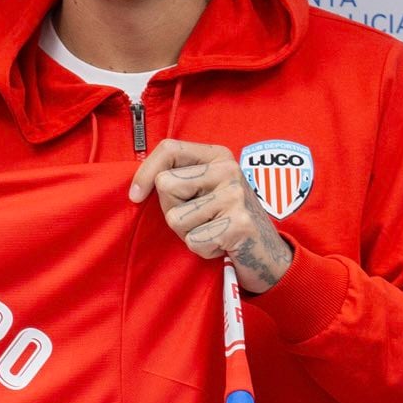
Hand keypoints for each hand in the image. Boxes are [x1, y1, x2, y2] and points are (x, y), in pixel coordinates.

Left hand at [129, 138, 293, 293]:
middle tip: (198, 220)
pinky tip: (221, 244)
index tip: (136, 195)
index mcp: (218, 156)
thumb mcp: (205, 190)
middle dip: (172, 210)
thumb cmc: (225, 221)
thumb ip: (180, 179)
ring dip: (188, 234)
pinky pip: (194, 240)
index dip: (145, 172)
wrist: (267, 254)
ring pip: (175, 218)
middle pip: (166, 185)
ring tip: (212, 232)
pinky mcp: (239, 223)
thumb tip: (137, 186)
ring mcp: (235, 195)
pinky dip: (202, 249)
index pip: (169, 148)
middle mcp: (228, 170)